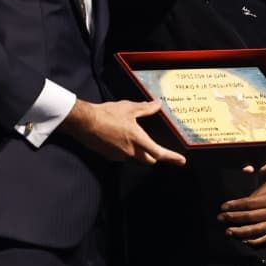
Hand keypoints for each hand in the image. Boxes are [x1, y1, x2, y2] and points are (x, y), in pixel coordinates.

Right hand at [61, 98, 185, 165]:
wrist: (84, 123)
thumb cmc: (107, 114)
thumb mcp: (129, 108)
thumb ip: (145, 108)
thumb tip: (157, 104)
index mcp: (138, 140)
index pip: (159, 153)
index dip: (172, 157)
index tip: (181, 160)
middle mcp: (130, 151)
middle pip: (149, 160)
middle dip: (156, 156)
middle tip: (159, 150)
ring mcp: (119, 155)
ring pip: (135, 158)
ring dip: (140, 152)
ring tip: (135, 138)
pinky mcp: (109, 156)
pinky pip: (123, 156)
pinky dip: (126, 150)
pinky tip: (121, 139)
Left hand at [218, 169, 265, 245]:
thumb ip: (257, 194)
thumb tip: (242, 203)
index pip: (249, 204)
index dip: (235, 205)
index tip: (223, 206)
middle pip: (250, 217)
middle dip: (233, 218)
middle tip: (220, 218)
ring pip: (256, 230)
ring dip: (241, 232)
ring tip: (228, 231)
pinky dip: (254, 241)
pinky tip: (243, 240)